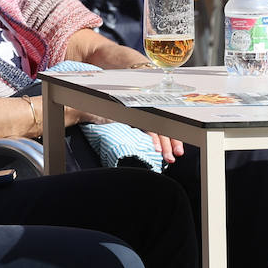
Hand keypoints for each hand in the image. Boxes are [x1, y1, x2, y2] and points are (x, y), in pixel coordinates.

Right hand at [68, 109, 182, 165]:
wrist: (90, 109)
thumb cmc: (106, 116)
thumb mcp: (127, 124)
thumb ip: (139, 131)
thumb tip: (152, 147)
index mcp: (146, 112)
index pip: (164, 125)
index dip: (173, 138)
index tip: (177, 151)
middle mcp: (146, 110)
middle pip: (165, 126)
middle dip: (173, 142)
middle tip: (177, 155)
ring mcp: (141, 110)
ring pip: (159, 128)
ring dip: (166, 144)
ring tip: (169, 157)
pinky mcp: (134, 113)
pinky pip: (148, 127)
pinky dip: (153, 139)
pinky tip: (156, 150)